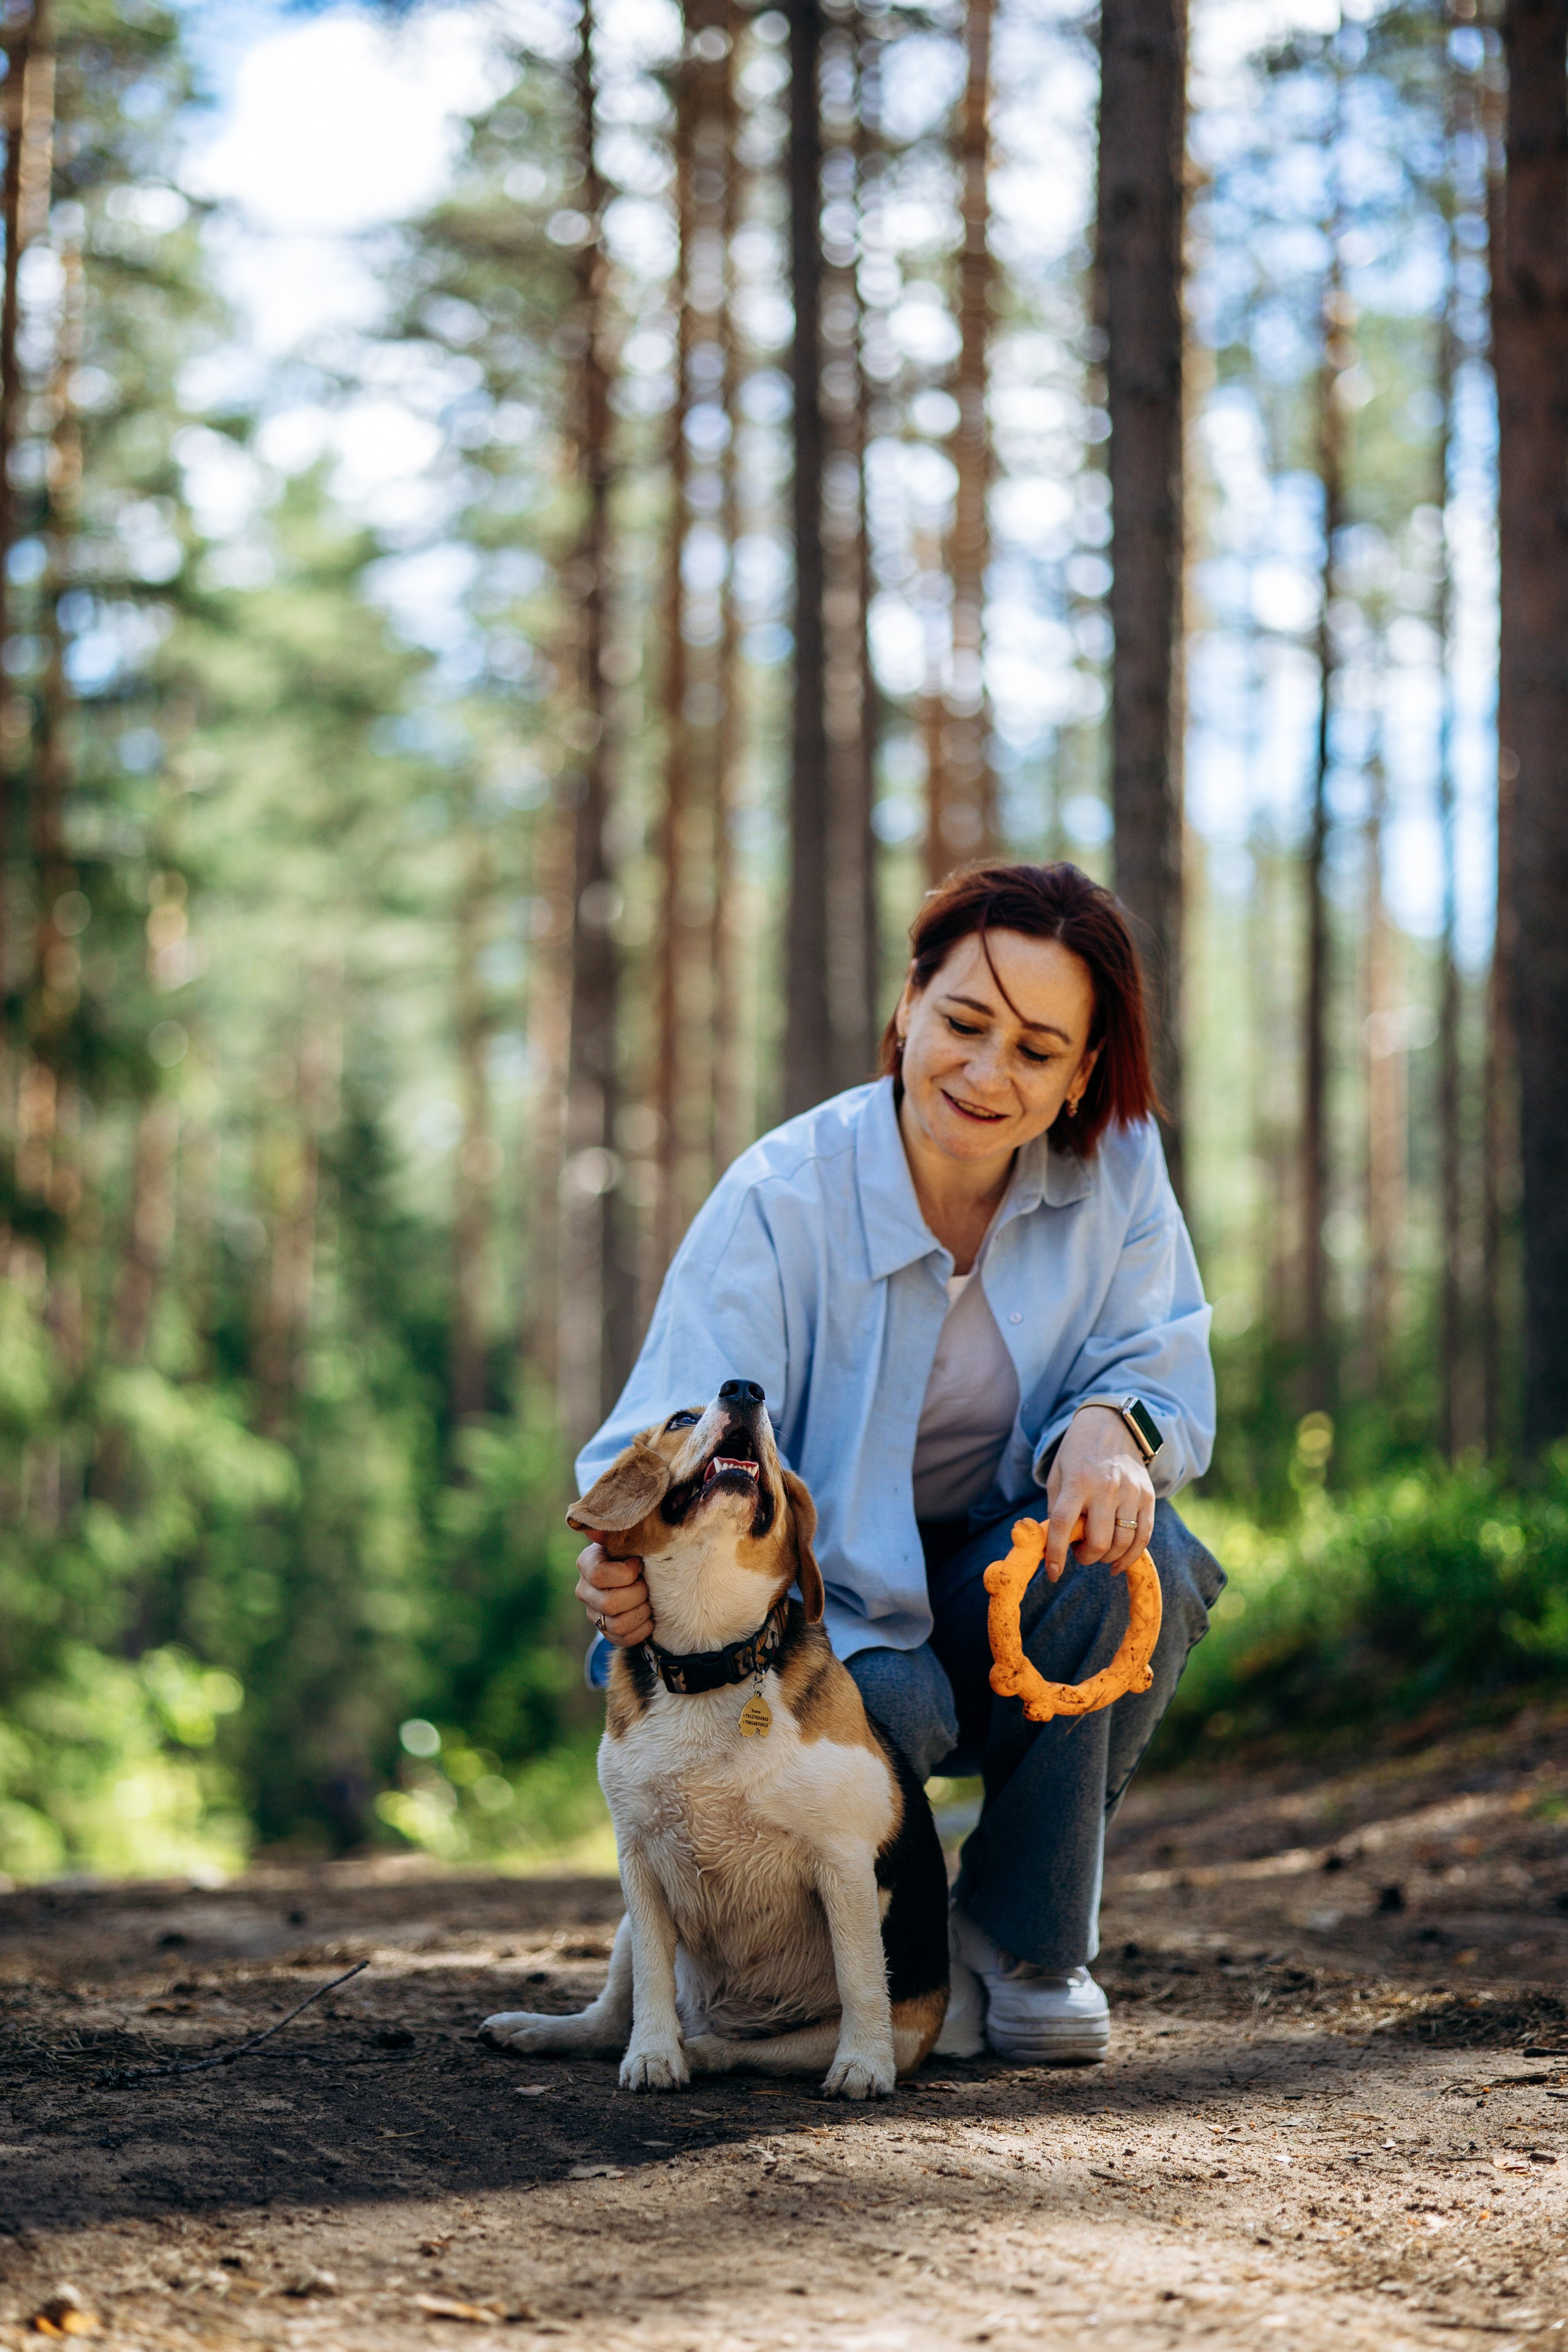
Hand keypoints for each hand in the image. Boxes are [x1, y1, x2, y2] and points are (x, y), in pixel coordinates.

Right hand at [576, 1540, 652, 1646]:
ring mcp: (593, 1613)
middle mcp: (585, 1590)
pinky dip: (642, 1629)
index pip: (599, 1575)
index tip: (639, 1564)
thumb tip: (593, 1526)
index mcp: (587, 1563)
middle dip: (638, 1594)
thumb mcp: (631, 1538)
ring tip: (648, 1600)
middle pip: (610, 1603)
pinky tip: (648, 1616)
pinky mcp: (606, 1631)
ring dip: (641, 1613)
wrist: (644, 1571)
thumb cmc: (638, 1550)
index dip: (626, 1573)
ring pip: (617, 1625)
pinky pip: (624, 1639)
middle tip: (647, 1584)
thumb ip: (618, 1532)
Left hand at [1042, 1405, 1154, 1580]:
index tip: (1053, 1573)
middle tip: (1079, 1553)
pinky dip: (1131, 1556)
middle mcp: (1106, 1487)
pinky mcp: (1148, 1496)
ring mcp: (1131, 1492)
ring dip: (1107, 1558)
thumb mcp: (1058, 1474)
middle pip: (1099, 1540)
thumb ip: (1057, 1508)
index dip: (1056, 1553)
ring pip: (1123, 1543)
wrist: (1112, 1425)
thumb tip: (1056, 1544)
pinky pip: (1144, 1536)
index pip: (1064, 1524)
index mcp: (1077, 1481)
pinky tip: (1117, 1563)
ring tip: (1096, 1552)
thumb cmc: (1077, 1453)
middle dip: (1086, 1557)